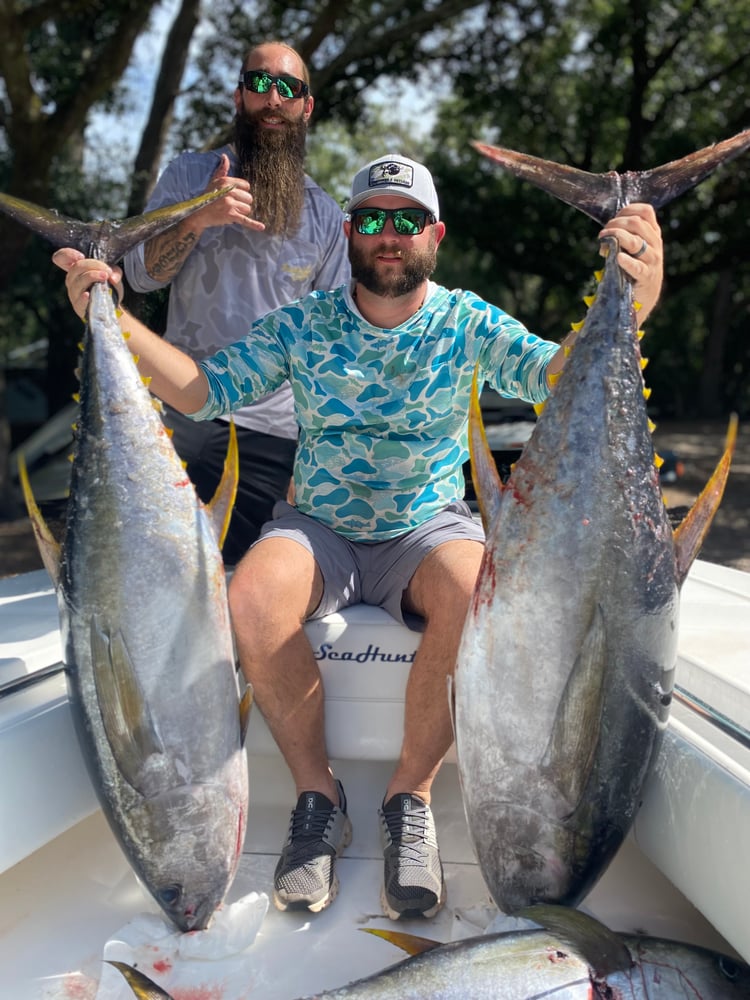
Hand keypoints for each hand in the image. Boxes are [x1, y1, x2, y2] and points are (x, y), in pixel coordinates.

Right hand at [52, 249, 122, 320]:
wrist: (111, 307)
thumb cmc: (107, 287)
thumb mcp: (112, 275)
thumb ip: (114, 271)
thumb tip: (113, 277)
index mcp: (76, 269)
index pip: (61, 258)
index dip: (67, 254)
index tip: (81, 256)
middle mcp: (72, 279)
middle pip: (76, 267)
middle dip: (93, 265)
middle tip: (107, 270)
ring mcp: (74, 293)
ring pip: (78, 281)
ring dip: (92, 276)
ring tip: (105, 277)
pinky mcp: (79, 306)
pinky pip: (79, 300)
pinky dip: (83, 298)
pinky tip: (88, 294)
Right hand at [196, 153, 264, 231]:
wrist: (198, 213)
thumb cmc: (207, 196)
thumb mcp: (214, 180)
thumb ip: (222, 169)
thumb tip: (225, 156)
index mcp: (227, 181)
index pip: (246, 186)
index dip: (242, 192)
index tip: (234, 195)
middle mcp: (229, 191)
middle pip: (249, 198)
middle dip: (242, 203)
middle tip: (230, 205)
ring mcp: (230, 204)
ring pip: (247, 209)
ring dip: (241, 212)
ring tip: (229, 211)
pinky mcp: (231, 215)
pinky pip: (246, 220)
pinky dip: (254, 224)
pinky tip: (262, 227)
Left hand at [599, 203, 662, 323]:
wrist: (642, 299)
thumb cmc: (631, 271)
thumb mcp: (631, 251)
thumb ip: (622, 239)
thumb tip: (605, 234)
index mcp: (653, 234)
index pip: (645, 211)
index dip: (627, 210)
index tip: (613, 219)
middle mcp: (655, 244)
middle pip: (637, 223)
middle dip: (616, 224)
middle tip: (603, 234)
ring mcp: (653, 260)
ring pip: (635, 241)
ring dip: (616, 237)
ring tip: (603, 242)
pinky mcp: (647, 276)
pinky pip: (637, 267)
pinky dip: (627, 261)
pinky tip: (618, 258)